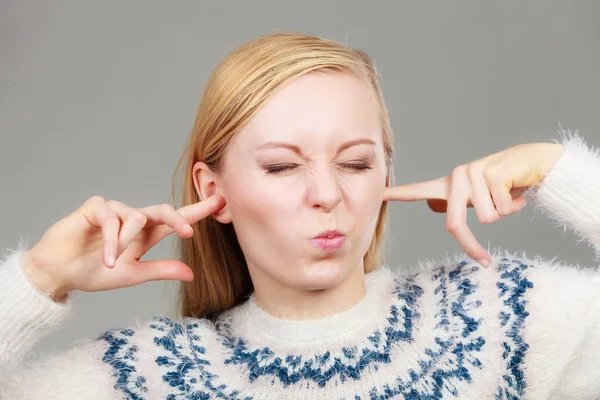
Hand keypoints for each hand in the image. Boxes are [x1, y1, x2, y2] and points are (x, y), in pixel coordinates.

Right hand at [21, 194, 225, 300]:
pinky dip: (110, 240)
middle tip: (189, 232)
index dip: (198, 211)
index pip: (175, 220)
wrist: (59, 274)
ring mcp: (114, 210)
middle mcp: (133, 219)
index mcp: (145, 233)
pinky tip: (104, 258)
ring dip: (126, 242)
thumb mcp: (133, 274)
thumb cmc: (94, 272)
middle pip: (163, 210)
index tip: (221, 202)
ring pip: (135, 217)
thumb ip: (161, 270)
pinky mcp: (95, 208)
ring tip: (112, 260)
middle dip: (179, 217)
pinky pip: (111, 218)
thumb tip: (191, 273)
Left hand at [384, 142, 563, 266]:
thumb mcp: (478, 196)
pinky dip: (515, 204)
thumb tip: (435, 207)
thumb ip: (457, 202)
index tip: (379, 195)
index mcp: (448, 185)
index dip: (397, 194)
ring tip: (507, 195)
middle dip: (472, 246)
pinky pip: (502, 209)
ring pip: (487, 218)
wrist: (536, 162)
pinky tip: (516, 188)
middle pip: (454, 224)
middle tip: (485, 260)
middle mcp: (456, 177)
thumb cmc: (506, 184)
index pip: (417, 191)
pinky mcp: (491, 173)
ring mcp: (472, 173)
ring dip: (504, 211)